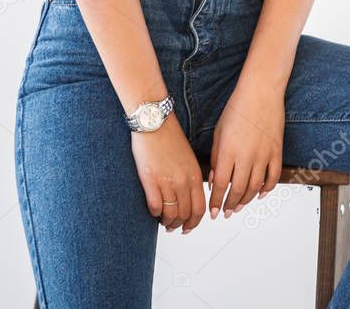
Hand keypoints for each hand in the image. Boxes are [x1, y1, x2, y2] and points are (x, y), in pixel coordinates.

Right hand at [131, 114, 205, 234]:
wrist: (154, 122)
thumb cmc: (169, 137)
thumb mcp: (188, 158)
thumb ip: (191, 177)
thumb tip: (189, 196)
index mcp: (194, 175)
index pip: (199, 208)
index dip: (194, 222)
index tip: (188, 227)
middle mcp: (183, 181)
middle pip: (185, 214)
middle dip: (180, 225)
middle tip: (173, 227)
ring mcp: (167, 181)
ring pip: (170, 214)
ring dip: (167, 222)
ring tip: (162, 221)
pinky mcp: (150, 180)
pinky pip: (155, 207)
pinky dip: (154, 213)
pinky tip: (153, 211)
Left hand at [208, 82, 284, 217]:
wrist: (261, 91)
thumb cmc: (238, 107)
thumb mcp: (219, 132)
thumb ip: (217, 157)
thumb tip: (216, 179)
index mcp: (229, 151)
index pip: (221, 186)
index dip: (216, 202)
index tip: (213, 212)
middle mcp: (246, 157)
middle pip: (238, 191)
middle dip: (230, 205)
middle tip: (226, 212)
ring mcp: (264, 155)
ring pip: (255, 188)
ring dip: (246, 200)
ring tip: (239, 206)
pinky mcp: (276, 152)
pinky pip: (273, 178)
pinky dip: (266, 189)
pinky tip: (260, 194)